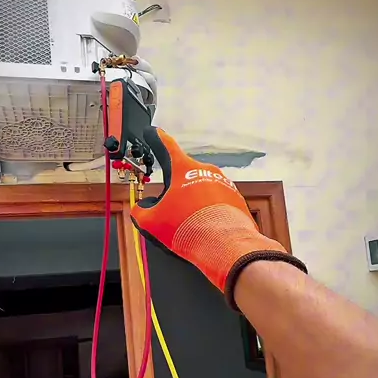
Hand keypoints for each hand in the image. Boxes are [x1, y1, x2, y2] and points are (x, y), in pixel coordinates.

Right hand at [131, 129, 305, 307]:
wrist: (226, 245)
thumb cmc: (189, 229)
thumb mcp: (152, 222)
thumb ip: (140, 211)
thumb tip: (142, 209)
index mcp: (183, 169)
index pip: (166, 147)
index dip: (157, 138)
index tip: (154, 132)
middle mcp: (205, 171)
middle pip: (184, 175)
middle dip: (176, 190)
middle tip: (170, 211)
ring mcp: (223, 183)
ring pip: (201, 189)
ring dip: (193, 202)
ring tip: (189, 224)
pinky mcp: (236, 198)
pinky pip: (217, 201)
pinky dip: (209, 211)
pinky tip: (205, 227)